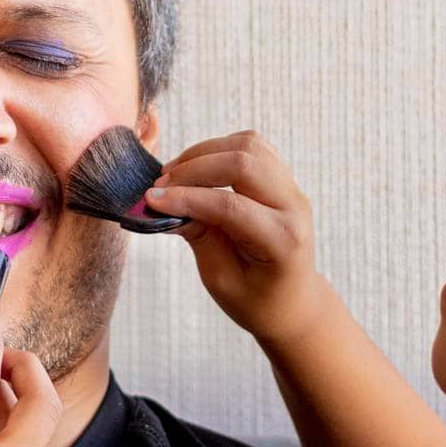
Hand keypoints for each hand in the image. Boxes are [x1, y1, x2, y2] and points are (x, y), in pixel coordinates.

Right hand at [146, 130, 329, 345]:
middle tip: (161, 185)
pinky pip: (252, 146)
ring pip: (248, 145)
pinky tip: (198, 168)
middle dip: (194, 168)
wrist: (292, 302)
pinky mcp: (283, 178)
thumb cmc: (256, 299)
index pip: (230, 206)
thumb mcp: (220, 279)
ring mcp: (292, 188)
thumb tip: (165, 204)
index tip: (152, 200)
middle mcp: (293, 207)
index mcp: (282, 240)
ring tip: (175, 173)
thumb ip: (198, 236)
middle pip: (243, 162)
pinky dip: (220, 149)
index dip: (186, 198)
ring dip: (205, 152)